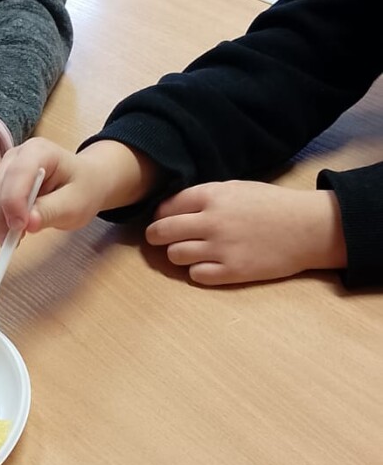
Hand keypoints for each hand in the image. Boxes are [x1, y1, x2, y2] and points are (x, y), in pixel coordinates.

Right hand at [0, 137, 159, 242]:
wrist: (81, 183)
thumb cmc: (81, 189)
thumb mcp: (75, 204)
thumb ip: (52, 211)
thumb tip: (29, 223)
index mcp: (38, 151)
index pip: (16, 174)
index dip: (13, 203)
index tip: (21, 229)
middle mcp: (14, 156)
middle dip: (0, 219)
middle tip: (14, 242)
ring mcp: (1, 169)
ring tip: (12, 238)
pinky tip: (3, 232)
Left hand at [146, 181, 347, 284]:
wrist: (308, 228)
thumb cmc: (273, 205)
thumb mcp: (237, 189)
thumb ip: (206, 197)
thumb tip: (172, 208)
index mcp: (212, 196)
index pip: (166, 207)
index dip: (161, 215)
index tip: (163, 219)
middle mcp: (212, 221)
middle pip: (162, 232)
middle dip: (156, 236)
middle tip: (158, 239)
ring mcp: (221, 248)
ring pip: (175, 255)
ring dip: (178, 254)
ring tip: (190, 252)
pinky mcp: (233, 271)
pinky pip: (196, 275)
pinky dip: (198, 271)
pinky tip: (209, 265)